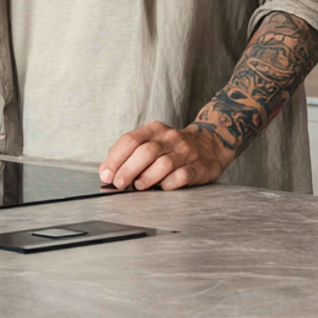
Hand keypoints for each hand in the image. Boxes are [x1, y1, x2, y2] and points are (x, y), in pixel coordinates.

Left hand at [99, 122, 232, 191]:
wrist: (211, 144)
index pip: (130, 140)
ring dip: (146, 178)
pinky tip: (162, 188)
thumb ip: (129, 154)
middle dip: (127, 170)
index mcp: (154, 130)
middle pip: (145, 152)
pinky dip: (168, 184)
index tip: (106, 175)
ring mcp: (185, 152)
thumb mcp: (151, 142)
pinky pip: (182, 176)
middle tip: (119, 184)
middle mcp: (170, 138)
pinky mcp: (199, 167)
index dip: (115, 159)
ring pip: (163, 164)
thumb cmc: (172, 148)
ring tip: (138, 187)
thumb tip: (105, 171)